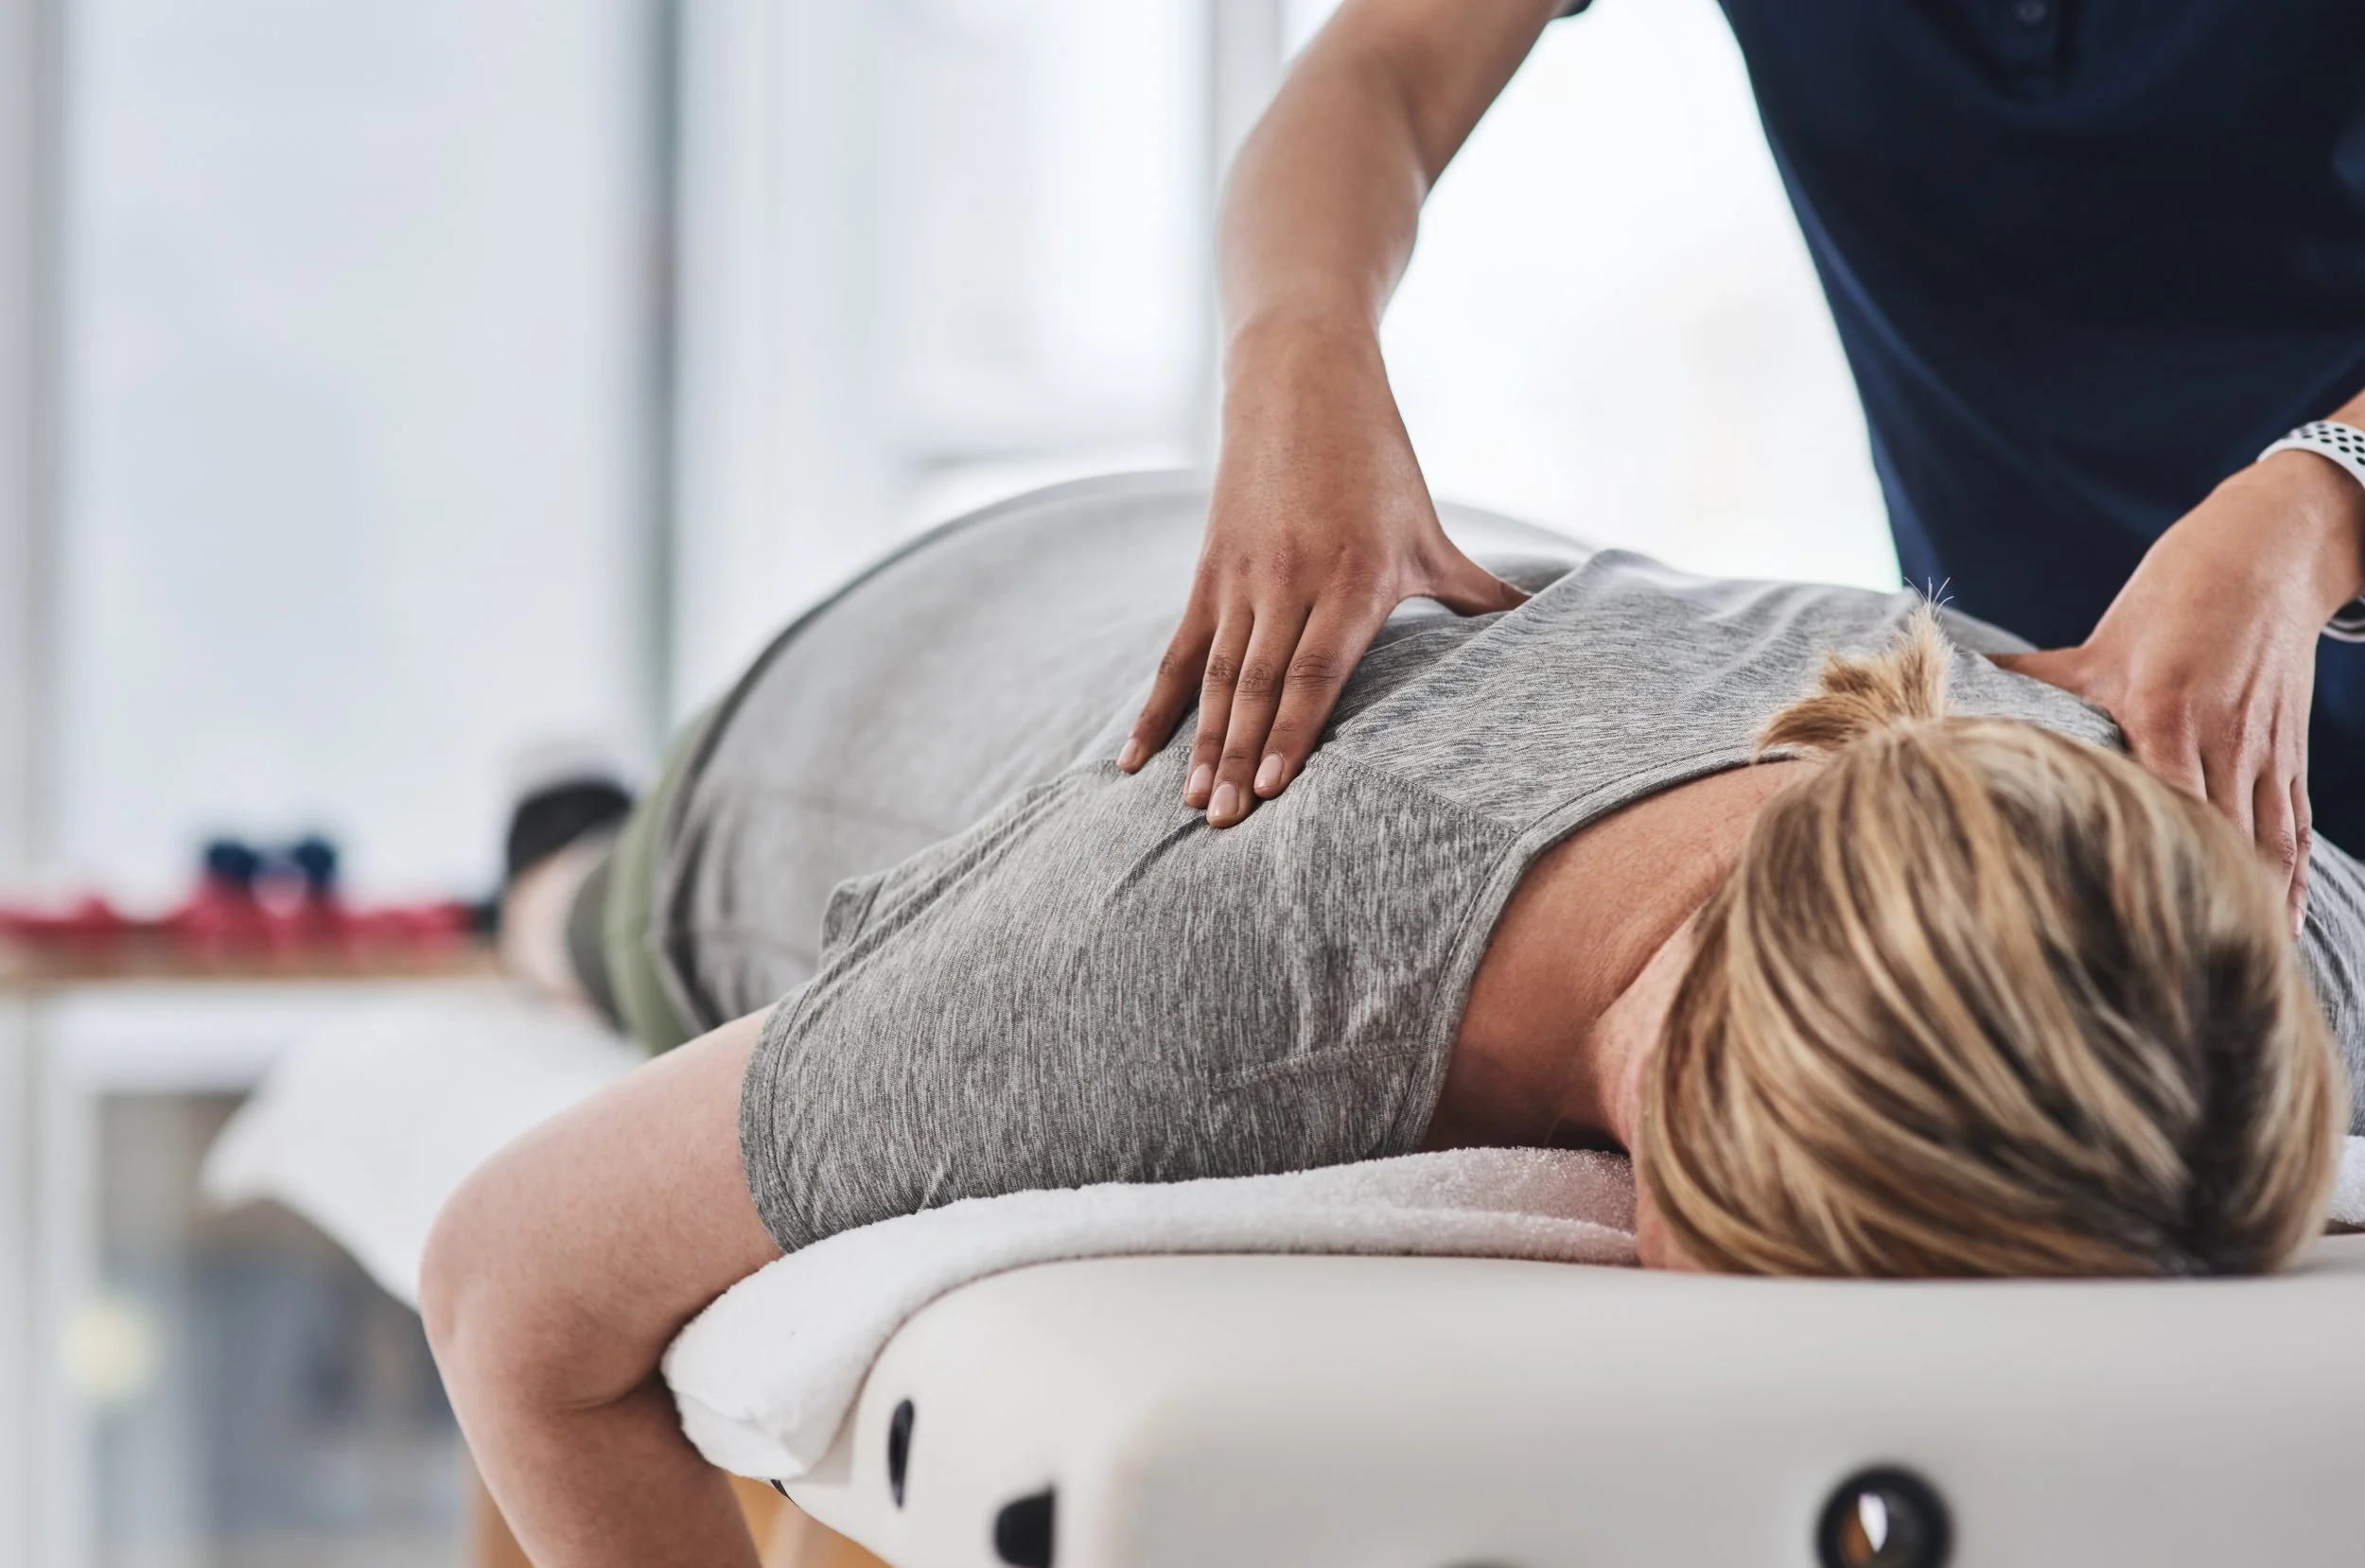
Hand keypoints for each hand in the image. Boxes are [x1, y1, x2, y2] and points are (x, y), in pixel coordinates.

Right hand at [1123, 317, 1525, 825]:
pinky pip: (1177, 651)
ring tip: (1190, 804)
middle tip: (1223, 822)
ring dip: (1200, 743)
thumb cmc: (1378, 462)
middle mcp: (1292, 580)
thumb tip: (1553, 627)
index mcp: (1354, 575)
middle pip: (1258, 683)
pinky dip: (1155, 708)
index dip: (1292, 729)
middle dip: (1239, 756)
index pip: (1318, 668)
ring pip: (1215, 674)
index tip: (1274, 787)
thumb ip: (1483, 594)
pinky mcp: (1210, 571)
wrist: (1300, 380)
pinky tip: (1133, 758)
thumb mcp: (1431, 531)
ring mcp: (1244, 576)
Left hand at [1991, 452, 2364, 932]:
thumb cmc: (2177, 589)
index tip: (2120, 916)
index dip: (2150, 856)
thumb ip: (2041, 677)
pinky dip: (2290, 882)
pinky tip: (2278, 931)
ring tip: (2226, 981)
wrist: (2272, 549)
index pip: (2159, 795)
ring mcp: (2262, 749)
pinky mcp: (2289, 755)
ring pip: (2262, 844)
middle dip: (2193, 904)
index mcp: (2163, 707)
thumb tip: (1959, 690)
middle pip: (2210, 835)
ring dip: (2249, 911)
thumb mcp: (2105, 636)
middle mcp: (2220, 736)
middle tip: (2158, 978)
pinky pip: (2294, 830)